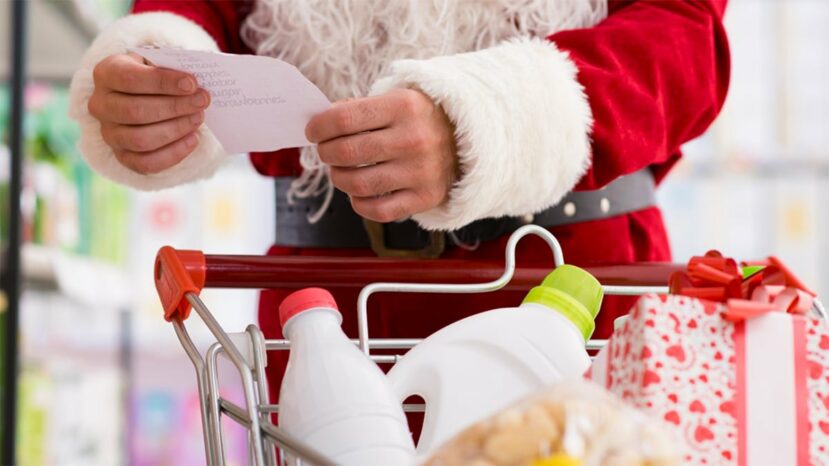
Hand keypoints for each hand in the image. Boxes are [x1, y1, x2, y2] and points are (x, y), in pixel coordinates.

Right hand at [88, 52, 210, 173]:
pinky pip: (147, 163)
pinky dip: (174, 153)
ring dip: (176, 130)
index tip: (192, 84)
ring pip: (140, 140)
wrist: (147, 96)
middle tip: (202, 101)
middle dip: (175, 107)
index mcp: (106, 73)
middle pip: (135, 111)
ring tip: (198, 118)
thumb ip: (172, 68)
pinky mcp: (122, 156)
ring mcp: (109, 134)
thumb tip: (194, 85)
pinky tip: (193, 139)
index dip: (162, 82)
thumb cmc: (157, 76)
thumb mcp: (160, 62)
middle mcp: (100, 105)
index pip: (129, 78)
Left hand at [306, 89, 457, 222]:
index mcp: (404, 107)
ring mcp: (421, 171)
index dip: (319, 127)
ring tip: (341, 171)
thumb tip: (319, 126)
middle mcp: (414, 139)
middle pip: (346, 152)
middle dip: (326, 153)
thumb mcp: (396, 100)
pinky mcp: (426, 198)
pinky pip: (378, 211)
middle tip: (326, 151)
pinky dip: (359, 204)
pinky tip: (358, 193)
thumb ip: (359, 109)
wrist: (470, 140)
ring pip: (358, 184)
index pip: (344, 119)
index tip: (313, 132)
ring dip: (339, 178)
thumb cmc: (420, 119)